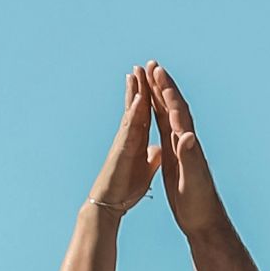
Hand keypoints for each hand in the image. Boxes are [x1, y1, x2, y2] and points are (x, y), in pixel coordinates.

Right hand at [88, 67, 163, 213]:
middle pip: (137, 107)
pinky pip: (131, 128)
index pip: (147, 113)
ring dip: (136, 92)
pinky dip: (135, 113)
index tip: (151, 77)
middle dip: (141, 86)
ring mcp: (125, 143)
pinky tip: (140, 99)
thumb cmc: (125, 189)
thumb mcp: (146, 170)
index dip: (150, 96)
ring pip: (132, 113)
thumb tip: (158, 149)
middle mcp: (131, 138)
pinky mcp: (123, 152)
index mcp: (140, 141)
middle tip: (141, 65)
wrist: (111, 205)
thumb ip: (152, 157)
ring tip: (137, 72)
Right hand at [145, 61, 226, 233]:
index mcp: (188, 145)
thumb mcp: (192, 181)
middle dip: (163, 86)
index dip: (168, 92)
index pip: (178, 112)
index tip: (158, 73)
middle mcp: (186, 142)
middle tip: (152, 65)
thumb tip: (187, 136)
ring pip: (168, 115)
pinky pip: (164, 129)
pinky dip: (158, 114)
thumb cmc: (199, 203)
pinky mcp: (176, 157)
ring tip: (150, 78)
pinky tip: (152, 110)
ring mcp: (181, 148)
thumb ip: (189, 157)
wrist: (205, 220)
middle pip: (174, 107)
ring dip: (160, 96)